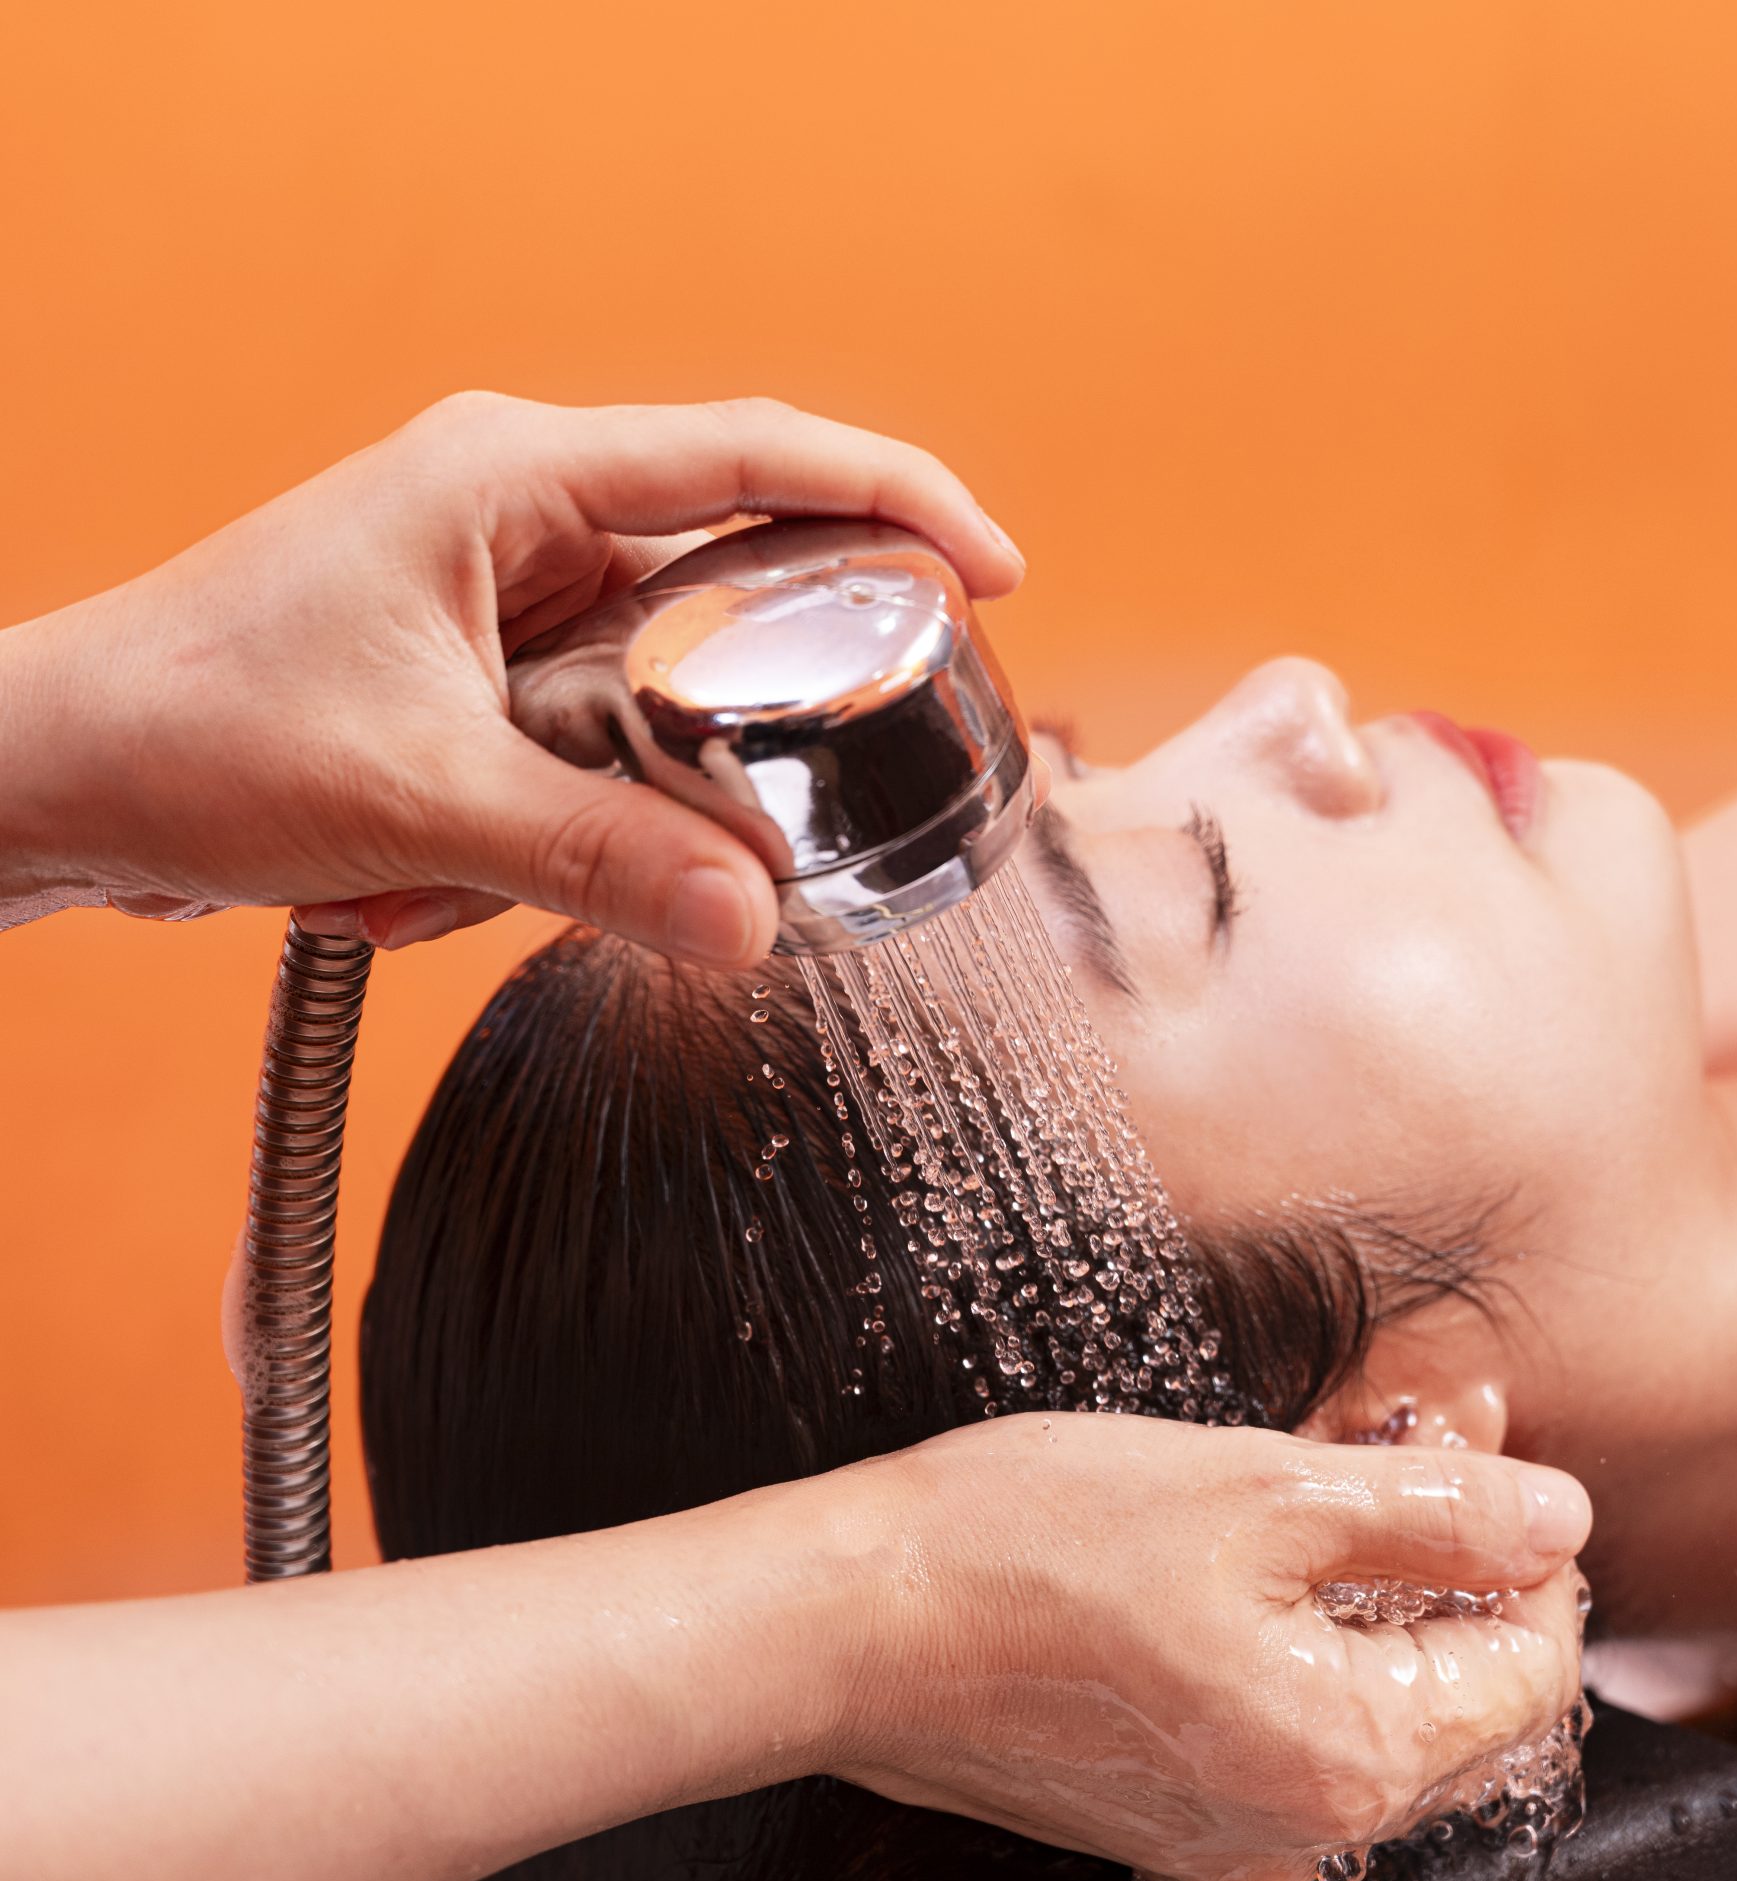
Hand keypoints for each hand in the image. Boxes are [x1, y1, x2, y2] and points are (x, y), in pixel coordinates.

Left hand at [0, 392, 1021, 962]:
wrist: (60, 783)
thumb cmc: (195, 731)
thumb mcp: (420, 800)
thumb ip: (599, 861)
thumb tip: (755, 925)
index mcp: (513, 476)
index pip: (754, 455)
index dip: (895, 499)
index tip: (998, 570)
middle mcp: (517, 520)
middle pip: (719, 605)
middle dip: (708, 742)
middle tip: (726, 824)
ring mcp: (494, 605)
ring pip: (645, 718)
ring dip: (573, 827)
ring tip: (441, 866)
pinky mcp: (473, 687)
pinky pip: (574, 772)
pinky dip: (519, 849)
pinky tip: (398, 879)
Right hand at [830, 1412, 1591, 1880]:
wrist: (847, 1625)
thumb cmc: (1026, 1551)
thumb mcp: (1262, 1491)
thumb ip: (1438, 1513)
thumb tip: (1561, 1518)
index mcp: (1348, 1765)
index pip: (1532, 1676)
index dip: (1533, 1559)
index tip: (1487, 1461)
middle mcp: (1303, 1838)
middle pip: (1462, 1708)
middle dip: (1458, 1570)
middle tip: (1416, 1441)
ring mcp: (1229, 1846)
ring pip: (1373, 1717)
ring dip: (1380, 1600)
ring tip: (1329, 1475)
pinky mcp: (1165, 1828)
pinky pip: (1287, 1742)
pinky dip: (1302, 1651)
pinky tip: (1256, 1560)